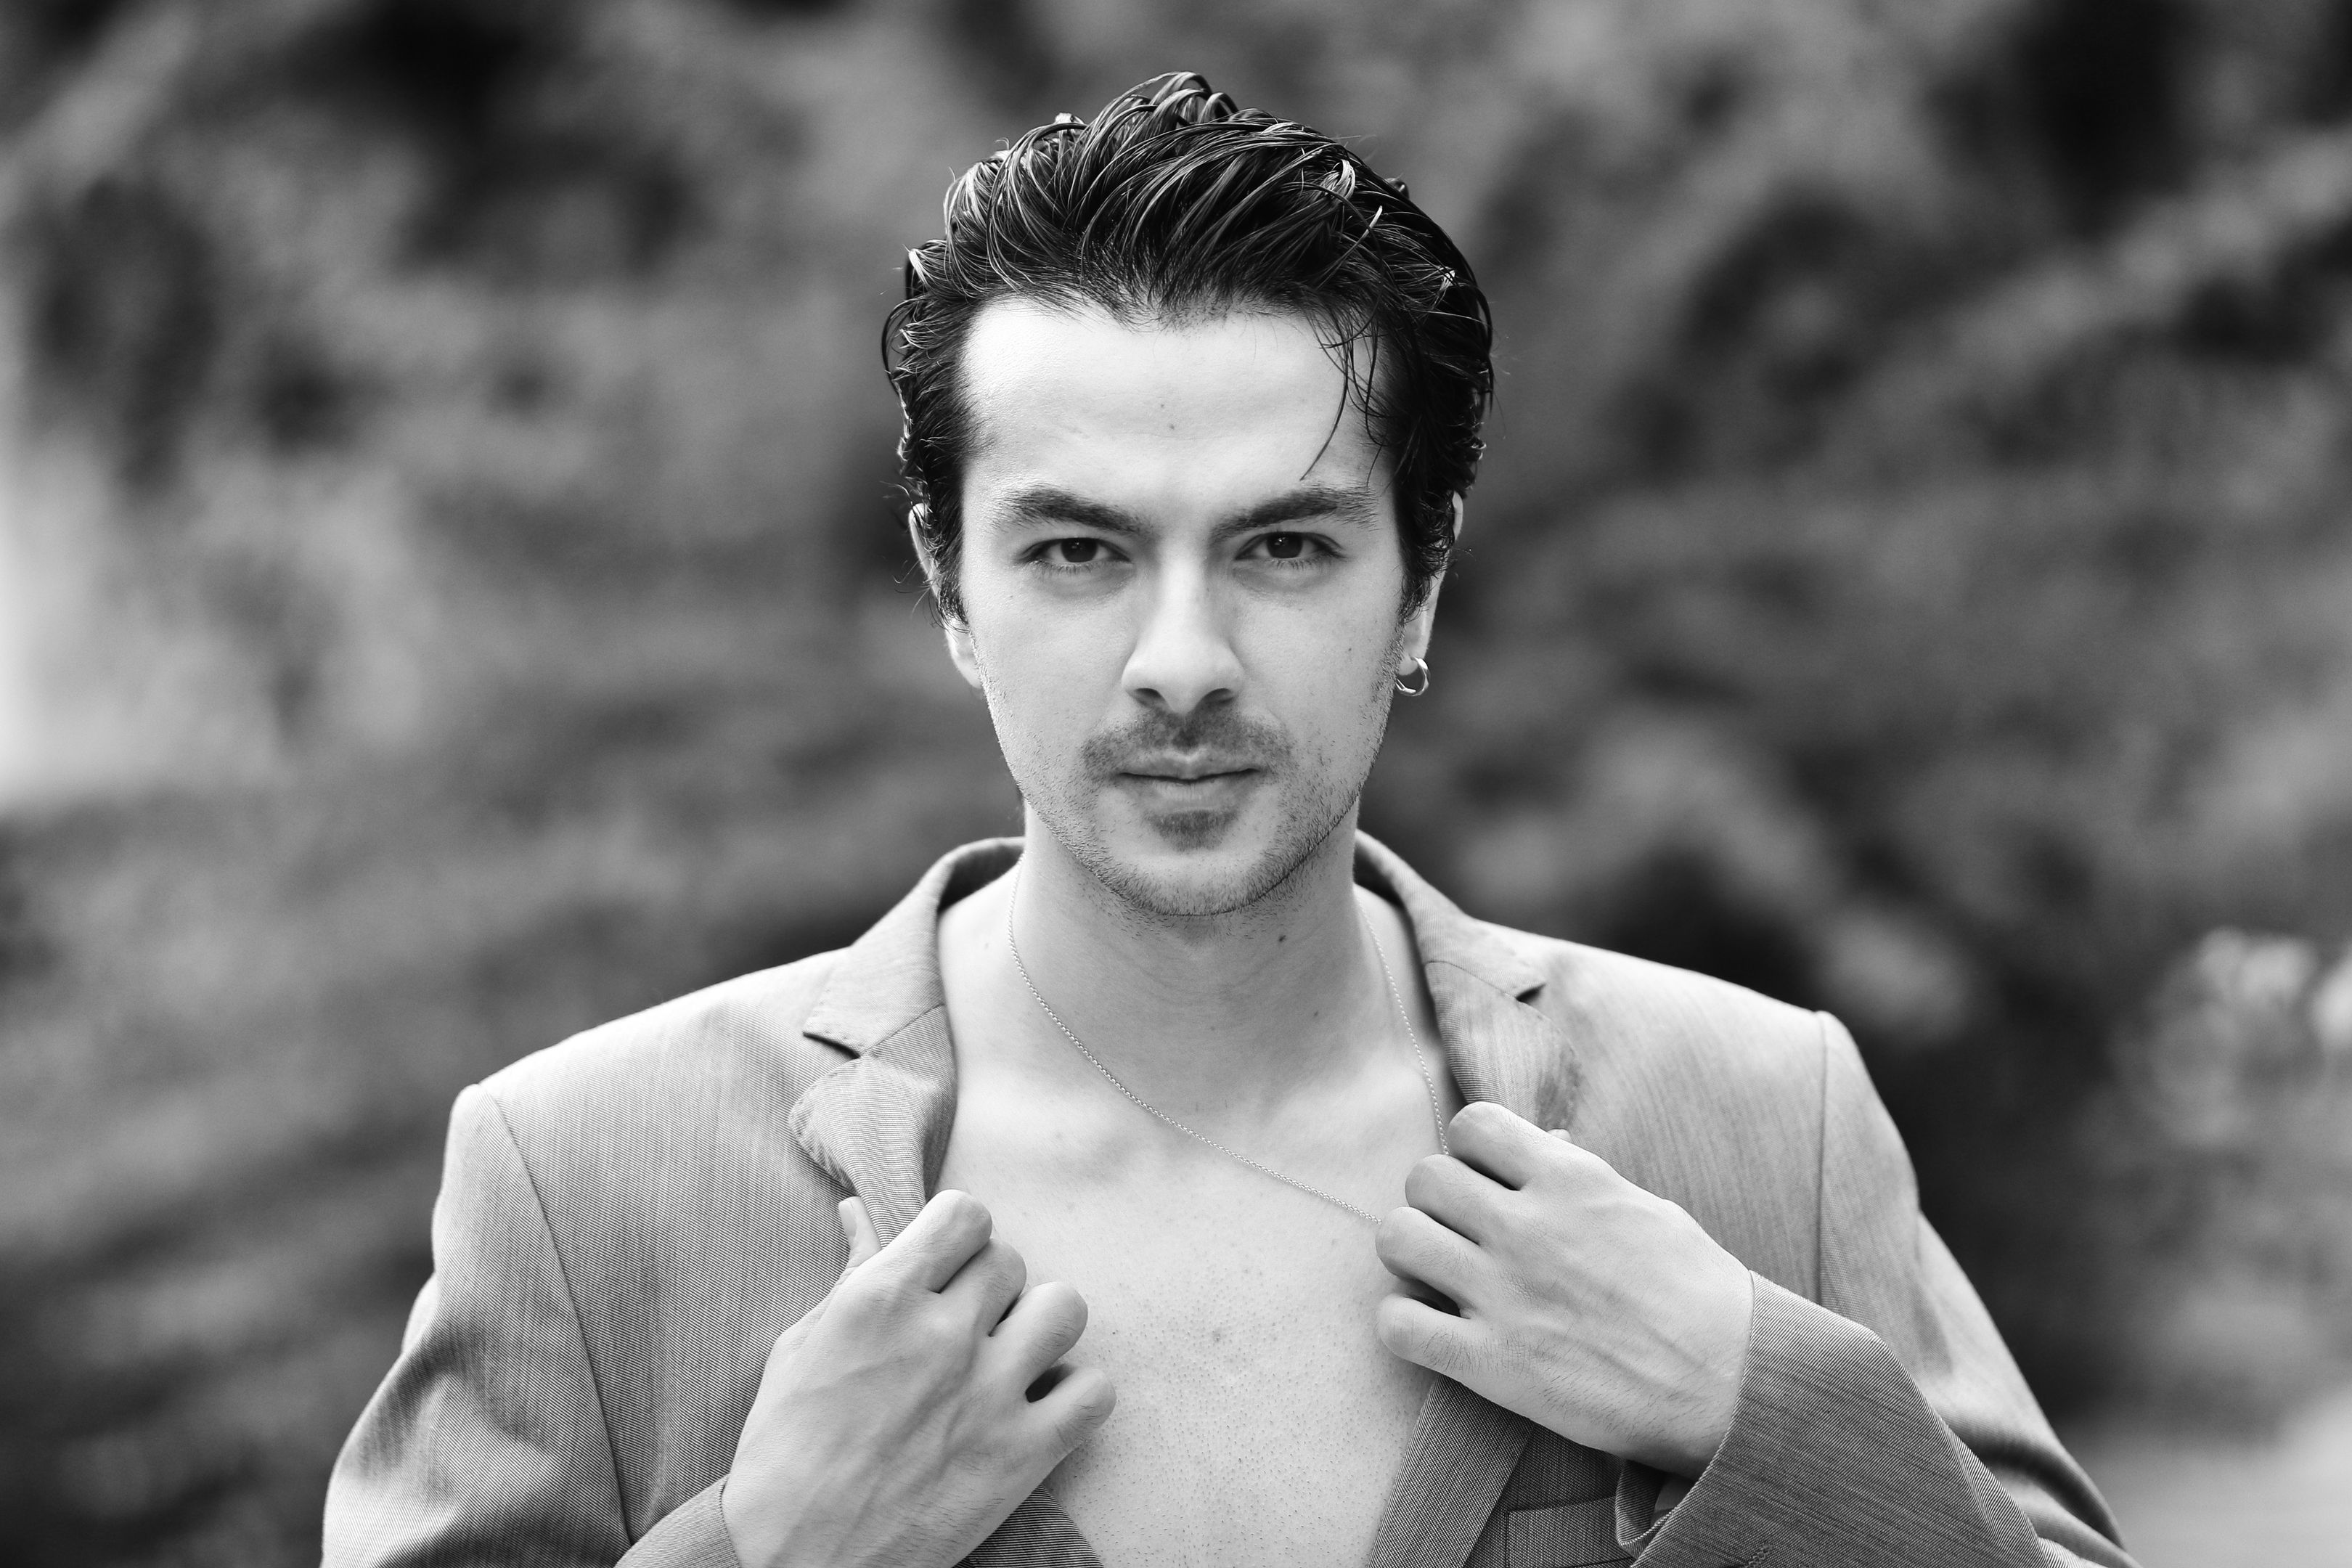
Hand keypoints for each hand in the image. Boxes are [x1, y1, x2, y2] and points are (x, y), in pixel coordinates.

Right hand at [722, 1190, 1114, 1567]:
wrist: (796, 1560)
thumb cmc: (785, 1451)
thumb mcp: (801, 1348)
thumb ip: (850, 1275)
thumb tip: (861, 1212)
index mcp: (881, 1299)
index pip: (964, 1213)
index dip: (959, 1236)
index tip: (947, 1266)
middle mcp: (942, 1335)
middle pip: (1009, 1260)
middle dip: (988, 1287)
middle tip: (965, 1326)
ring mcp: (989, 1394)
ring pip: (1064, 1308)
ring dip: (1039, 1326)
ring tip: (1011, 1356)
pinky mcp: (1022, 1455)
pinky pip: (1095, 1392)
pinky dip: (1077, 1395)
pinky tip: (1042, 1406)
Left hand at [1372, 1102, 1753, 1476]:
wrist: (1732, 1387)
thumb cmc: (1700, 1296)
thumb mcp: (1646, 1210)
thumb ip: (1582, 1176)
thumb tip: (1542, 1142)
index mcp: (1569, 1181)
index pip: (1471, 1125)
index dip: (1470, 1153)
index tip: (1487, 1183)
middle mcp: (1527, 1227)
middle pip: (1423, 1177)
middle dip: (1435, 1203)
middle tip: (1459, 1234)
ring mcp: (1504, 1294)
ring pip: (1397, 1237)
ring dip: (1411, 1254)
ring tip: (1438, 1276)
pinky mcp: (1491, 1363)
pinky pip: (1396, 1325)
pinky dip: (1402, 1326)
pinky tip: (1432, 1331)